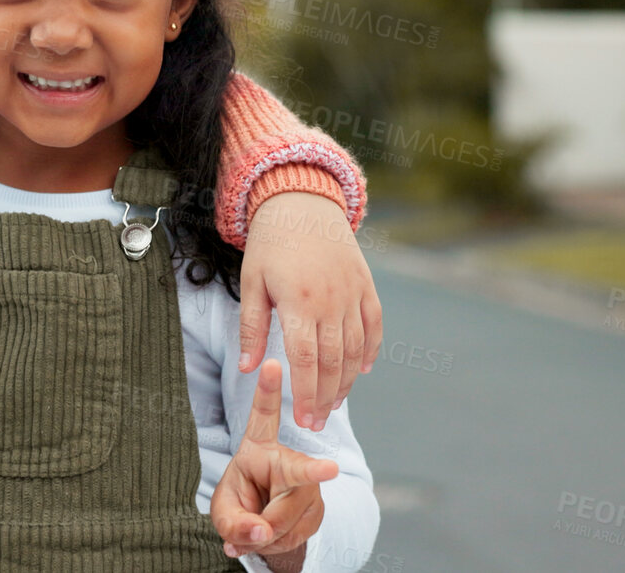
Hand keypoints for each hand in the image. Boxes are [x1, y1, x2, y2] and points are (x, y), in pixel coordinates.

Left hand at [211, 359, 338, 563]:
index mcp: (259, 448)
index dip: (268, 390)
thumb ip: (234, 523)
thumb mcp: (225, 513)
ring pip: (289, 516)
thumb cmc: (241, 505)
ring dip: (269, 534)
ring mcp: (308, 486)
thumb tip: (262, 532)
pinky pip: (297, 534)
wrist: (265, 528)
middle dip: (303, 483)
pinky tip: (273, 536)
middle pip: (295, 474)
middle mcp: (289, 460)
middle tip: (321, 478)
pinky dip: (280, 544)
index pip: (264, 416)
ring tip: (257, 529)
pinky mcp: (319, 508)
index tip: (273, 364)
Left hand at [238, 191, 382, 431]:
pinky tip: (361, 371)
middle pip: (332, 361)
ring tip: (334, 403)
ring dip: (346, 380)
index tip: (303, 419)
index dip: (304, 393)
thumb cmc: (270, 243)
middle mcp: (330, 301)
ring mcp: (352, 293)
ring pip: (356, 348)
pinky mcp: (366, 284)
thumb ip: (252, 327)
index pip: (304, 360)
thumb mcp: (252, 282)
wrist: (301, 201)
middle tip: (316, 422)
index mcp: (298, 301)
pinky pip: (374, 324)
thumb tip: (250, 369)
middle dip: (324, 397)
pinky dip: (371, 350)